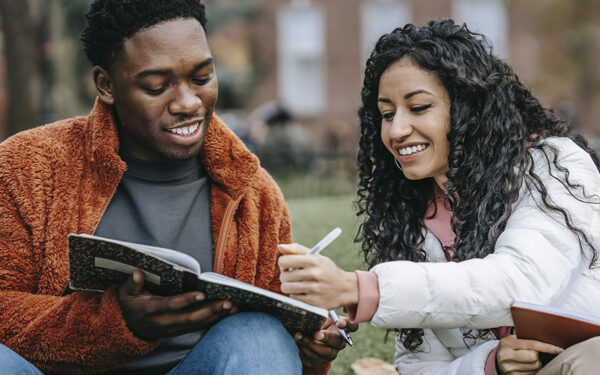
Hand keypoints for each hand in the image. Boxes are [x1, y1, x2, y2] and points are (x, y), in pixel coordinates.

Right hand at [118, 270, 236, 339]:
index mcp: (151, 310)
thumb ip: (132, 283)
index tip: (201, 293)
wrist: (127, 328)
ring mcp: (173, 329)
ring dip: (217, 317)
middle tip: (228, 303)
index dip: (186, 300)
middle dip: (210, 311)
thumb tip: (137, 272)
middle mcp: (164, 322)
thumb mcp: (125, 293)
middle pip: (190, 318)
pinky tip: (229, 314)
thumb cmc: (130, 304)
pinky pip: (199, 327)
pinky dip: (214, 321)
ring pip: (197, 324)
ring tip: (235, 307)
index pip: (170, 305)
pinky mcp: (179, 331)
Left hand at [278, 243, 358, 309]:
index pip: (285, 261)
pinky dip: (296, 295)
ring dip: (288, 286)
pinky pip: (294, 298)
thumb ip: (297, 250)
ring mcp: (314, 289)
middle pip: (284, 276)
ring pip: (286, 288)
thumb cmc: (326, 270)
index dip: (283, 263)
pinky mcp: (313, 302)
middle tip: (292, 275)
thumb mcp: (315, 256)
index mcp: (313, 260)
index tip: (287, 265)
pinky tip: (304, 291)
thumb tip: (280, 247)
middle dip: (285, 275)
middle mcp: (314, 274)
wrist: (344, 288)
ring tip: (296, 284)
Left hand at [295, 316, 358, 367]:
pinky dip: (304, 350)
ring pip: (325, 352)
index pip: (352, 326)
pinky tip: (297, 343)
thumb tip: (313, 310)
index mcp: (343, 328)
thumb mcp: (321, 316)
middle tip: (316, 333)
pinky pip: (313, 358)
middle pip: (337, 342)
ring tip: (299, 336)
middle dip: (326, 337)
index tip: (339, 322)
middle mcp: (339, 342)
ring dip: (310, 344)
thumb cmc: (318, 322)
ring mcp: (331, 353)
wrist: (308, 337)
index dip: (347, 325)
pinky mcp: (320, 360)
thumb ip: (321, 313)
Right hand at [496, 334, 562, 374]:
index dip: (547, 347)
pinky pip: (531, 374)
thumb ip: (525, 337)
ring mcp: (508, 368)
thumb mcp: (513, 339)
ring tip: (528, 360)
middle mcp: (505, 356)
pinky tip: (527, 367)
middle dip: (537, 356)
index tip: (559, 350)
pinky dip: (533, 371)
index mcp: (506, 343)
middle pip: (534, 357)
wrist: (498, 359)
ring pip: (535, 367)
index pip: (532, 345)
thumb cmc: (510, 347)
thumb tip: (547, 337)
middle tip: (533, 353)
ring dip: (536, 364)